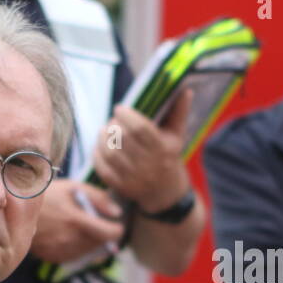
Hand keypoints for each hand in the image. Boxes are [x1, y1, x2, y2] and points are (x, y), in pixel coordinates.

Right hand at [29, 179, 124, 264]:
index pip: (110, 234)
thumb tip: (117, 214)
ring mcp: (60, 251)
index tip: (116, 224)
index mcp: (76, 221)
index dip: (117, 229)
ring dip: (91, 242)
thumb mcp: (73, 187)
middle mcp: (69, 240)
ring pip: (88, 252)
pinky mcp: (52, 257)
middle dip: (103, 235)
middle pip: (101, 244)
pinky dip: (77, 249)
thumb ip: (99, 199)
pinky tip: (70, 236)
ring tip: (82, 228)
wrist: (14, 208)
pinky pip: (74, 256)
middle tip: (98, 223)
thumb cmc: (47, 194)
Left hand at [92, 89, 193, 213]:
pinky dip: (97, 154)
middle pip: (122, 139)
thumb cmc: (169, 156)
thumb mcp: (177, 135)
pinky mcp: (122, 187)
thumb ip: (179, 112)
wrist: (166, 193)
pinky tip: (101, 146)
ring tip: (104, 131)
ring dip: (103, 138)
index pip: (140, 128)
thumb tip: (185, 89)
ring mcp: (135, 178)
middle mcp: (149, 165)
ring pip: (110, 153)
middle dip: (113, 125)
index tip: (120, 108)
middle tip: (113, 121)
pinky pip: (103, 169)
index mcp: (163, 149)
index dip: (126, 115)